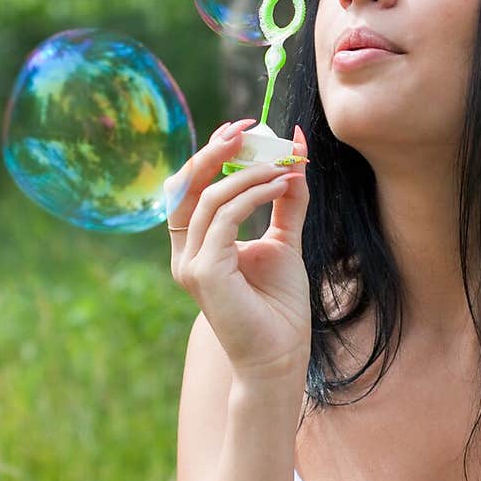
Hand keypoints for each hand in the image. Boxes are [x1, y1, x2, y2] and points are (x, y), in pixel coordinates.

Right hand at [165, 119, 311, 382]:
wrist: (281, 353)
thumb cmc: (279, 305)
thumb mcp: (283, 241)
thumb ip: (283, 201)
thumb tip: (294, 157)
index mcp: (196, 244)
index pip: (192, 187)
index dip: (212, 153)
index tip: (246, 127)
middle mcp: (186, 253)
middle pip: (186, 185)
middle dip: (216, 150)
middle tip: (250, 127)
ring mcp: (190, 263)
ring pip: (209, 198)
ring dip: (248, 173)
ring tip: (284, 166)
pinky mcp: (203, 272)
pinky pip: (224, 217)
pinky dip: (252, 194)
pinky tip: (280, 185)